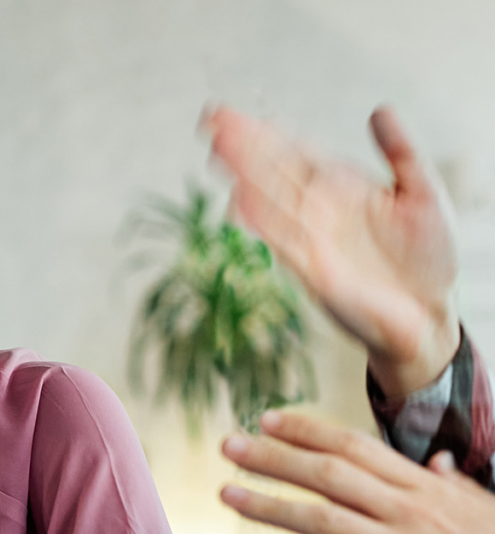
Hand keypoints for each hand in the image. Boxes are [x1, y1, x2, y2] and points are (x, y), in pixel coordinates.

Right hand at [203, 105, 459, 396]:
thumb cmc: (429, 258)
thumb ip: (401, 152)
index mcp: (344, 187)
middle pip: (275, 171)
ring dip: (244, 174)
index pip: (299, 153)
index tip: (248, 115)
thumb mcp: (424, 193)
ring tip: (217, 149)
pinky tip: (239, 200)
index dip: (272, 134)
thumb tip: (379, 110)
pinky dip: (261, 221)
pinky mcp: (313, 269)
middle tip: (213, 119)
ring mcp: (313, 238)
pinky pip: (282, 240)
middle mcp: (321, 209)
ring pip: (271, 199)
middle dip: (245, 146)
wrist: (428, 315)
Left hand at [220, 410, 494, 533]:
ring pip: (325, 522)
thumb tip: (436, 462)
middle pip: (329, 475)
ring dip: (270, 506)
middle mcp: (408, 512)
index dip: (306, 430)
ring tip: (228, 495)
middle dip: (273, 458)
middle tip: (229, 446)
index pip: (354, 445)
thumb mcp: (480, 509)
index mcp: (421, 487)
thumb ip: (448, 485)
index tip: (266, 419)